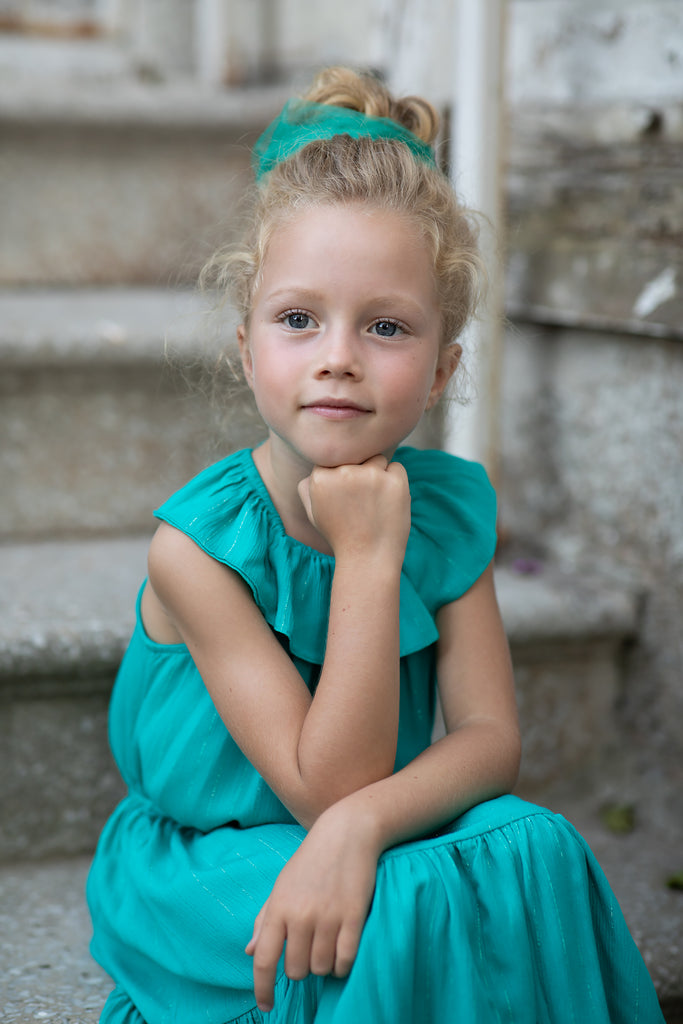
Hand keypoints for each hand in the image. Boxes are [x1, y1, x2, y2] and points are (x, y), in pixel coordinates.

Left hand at [245, 805, 379, 1012]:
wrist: (347, 833)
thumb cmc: (310, 860)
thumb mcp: (282, 885)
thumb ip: (264, 919)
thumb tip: (249, 952)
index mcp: (278, 907)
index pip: (263, 959)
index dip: (262, 989)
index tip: (267, 1006)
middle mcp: (301, 915)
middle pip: (296, 970)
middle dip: (301, 967)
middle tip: (308, 949)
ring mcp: (328, 917)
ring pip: (321, 968)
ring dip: (323, 965)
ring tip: (326, 945)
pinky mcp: (354, 917)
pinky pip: (345, 960)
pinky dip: (342, 964)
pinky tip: (342, 953)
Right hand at [297, 455, 410, 563]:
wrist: (368, 559)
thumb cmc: (340, 536)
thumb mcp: (313, 513)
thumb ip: (307, 486)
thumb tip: (318, 464)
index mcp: (320, 479)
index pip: (333, 458)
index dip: (341, 476)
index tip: (346, 496)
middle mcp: (345, 473)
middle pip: (356, 457)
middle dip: (359, 472)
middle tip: (361, 502)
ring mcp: (372, 476)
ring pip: (376, 458)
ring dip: (377, 473)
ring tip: (373, 502)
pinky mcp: (395, 481)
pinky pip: (396, 467)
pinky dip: (395, 481)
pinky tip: (387, 502)